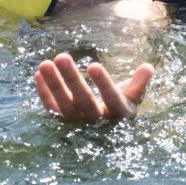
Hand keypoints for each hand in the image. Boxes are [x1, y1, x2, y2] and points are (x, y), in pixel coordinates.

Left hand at [33, 53, 150, 121]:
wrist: (106, 128)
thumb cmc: (121, 105)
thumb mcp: (133, 95)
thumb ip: (140, 82)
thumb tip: (148, 67)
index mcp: (118, 114)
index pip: (111, 99)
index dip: (103, 84)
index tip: (93, 65)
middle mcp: (97, 122)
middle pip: (83, 101)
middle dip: (71, 79)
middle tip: (61, 56)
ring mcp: (77, 124)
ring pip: (63, 106)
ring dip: (53, 85)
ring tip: (44, 63)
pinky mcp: (62, 122)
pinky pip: (51, 108)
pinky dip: (43, 93)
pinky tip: (38, 74)